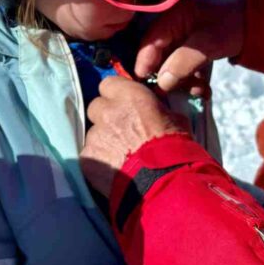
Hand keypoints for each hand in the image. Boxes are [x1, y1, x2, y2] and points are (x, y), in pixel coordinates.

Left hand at [81, 76, 189, 196]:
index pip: (108, 84)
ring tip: (120, 155)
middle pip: (96, 107)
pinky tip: (113, 168)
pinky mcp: (87, 158)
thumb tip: (156, 108)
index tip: (123, 104)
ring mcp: (95, 135)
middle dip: (106, 116)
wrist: (163, 180)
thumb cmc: (174, 147)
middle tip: (121, 130)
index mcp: (130, 96)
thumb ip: (158, 108)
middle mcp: (108, 111)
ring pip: (93, 133)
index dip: (115, 94)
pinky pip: (89, 154)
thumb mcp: (175, 118)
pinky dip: (99, 159)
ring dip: (103, 140)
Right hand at [135, 0, 245, 92]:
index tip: (144, 83)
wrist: (257, 25)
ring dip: (183, 80)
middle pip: (158, 55)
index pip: (150, 41)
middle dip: (168, 76)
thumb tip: (161, 83)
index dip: (145, 63)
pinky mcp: (188, 48)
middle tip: (175, 92)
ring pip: (170, 63)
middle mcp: (171, 24)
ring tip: (199, 90)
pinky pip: (183, 66)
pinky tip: (204, 89)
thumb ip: (183, 62)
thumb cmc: (232, 26)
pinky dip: (191, 78)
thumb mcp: (208, 44)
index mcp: (171, 14)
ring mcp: (179, 36)